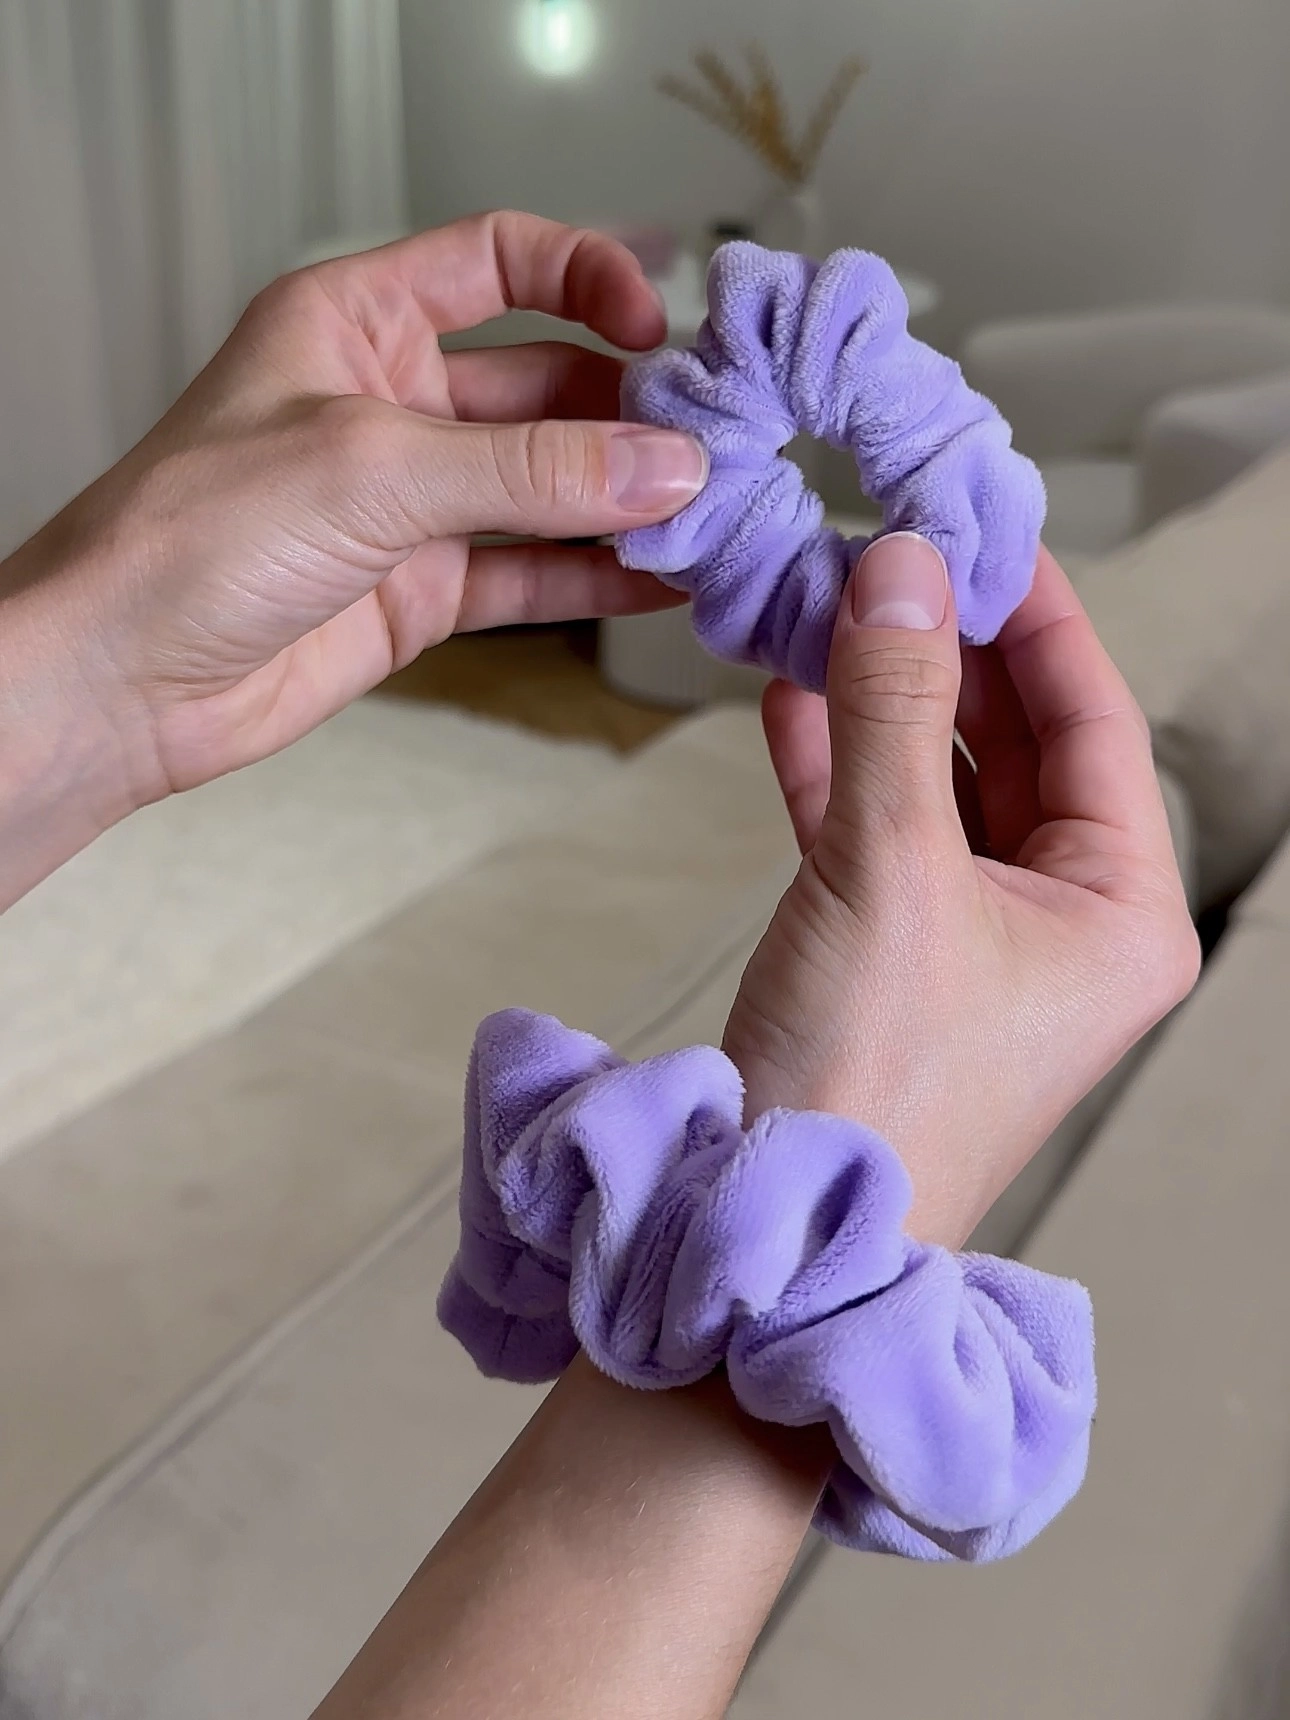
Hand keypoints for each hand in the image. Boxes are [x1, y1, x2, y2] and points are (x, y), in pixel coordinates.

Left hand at [3, 211, 704, 807]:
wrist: (125, 681)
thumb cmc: (191, 537)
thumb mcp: (373, 468)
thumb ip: (529, 470)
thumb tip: (664, 467)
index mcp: (359, 319)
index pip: (500, 260)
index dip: (587, 278)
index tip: (657, 330)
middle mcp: (393, 401)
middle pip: (547, 382)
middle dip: (630, 412)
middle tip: (714, 446)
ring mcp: (414, 502)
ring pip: (549, 486)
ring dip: (626, 500)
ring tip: (709, 518)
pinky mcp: (425, 589)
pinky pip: (533, 573)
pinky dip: (596, 578)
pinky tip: (661, 581)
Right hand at [723, 535, 1200, 1247]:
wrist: (769, 1224)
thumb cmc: (871, 1084)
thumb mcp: (890, 865)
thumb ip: (893, 703)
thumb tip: (897, 569)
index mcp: (1120, 909)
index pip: (1096, 718)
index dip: (1036, 612)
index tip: (978, 526)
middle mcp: (1065, 921)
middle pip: (1019, 741)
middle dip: (946, 648)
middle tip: (886, 553)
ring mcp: (978, 939)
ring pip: (940, 778)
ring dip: (880, 697)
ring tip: (824, 607)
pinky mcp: (896, 954)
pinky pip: (877, 828)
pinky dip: (834, 762)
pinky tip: (786, 696)